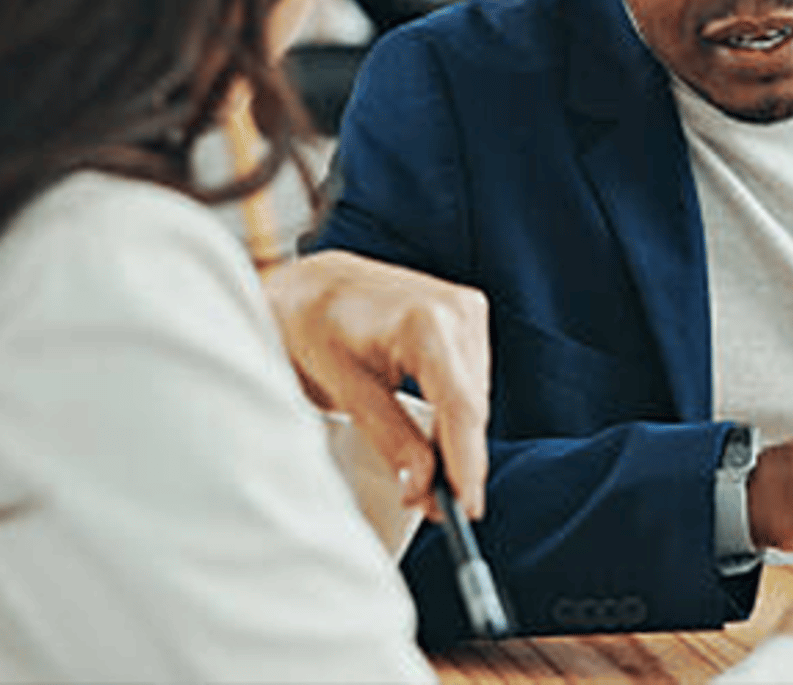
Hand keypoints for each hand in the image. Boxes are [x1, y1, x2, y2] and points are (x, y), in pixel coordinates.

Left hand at [260, 250, 490, 518]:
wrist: (317, 284)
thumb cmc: (317, 325)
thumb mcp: (341, 387)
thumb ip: (388, 437)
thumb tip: (423, 487)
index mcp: (423, 321)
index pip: (460, 406)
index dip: (466, 463)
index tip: (466, 508)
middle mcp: (457, 309)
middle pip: (472, 407)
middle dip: (457, 461)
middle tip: (434, 505)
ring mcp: (468, 309)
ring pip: (476, 399)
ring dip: (456, 439)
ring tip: (427, 472)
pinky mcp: (469, 316)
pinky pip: (471, 382)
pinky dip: (455, 414)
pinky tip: (435, 435)